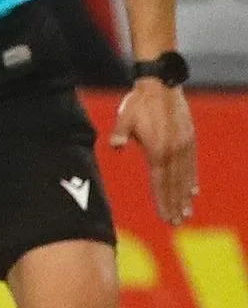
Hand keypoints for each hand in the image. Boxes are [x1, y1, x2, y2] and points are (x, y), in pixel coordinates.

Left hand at [110, 77, 197, 224]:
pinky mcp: (189, 138)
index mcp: (158, 150)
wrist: (161, 85)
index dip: (163, 201)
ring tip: (186, 212)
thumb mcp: (124, 117)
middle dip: (175, 205)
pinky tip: (193, 190)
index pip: (160, 183)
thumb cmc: (138, 102)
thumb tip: (114, 146)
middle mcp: (174, 151)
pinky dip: (191, 179)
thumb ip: (120, 133)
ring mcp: (184, 145)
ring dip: (185, 196)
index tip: (165, 217)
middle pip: (174, 184)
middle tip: (177, 222)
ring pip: (185, 176)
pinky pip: (191, 164)